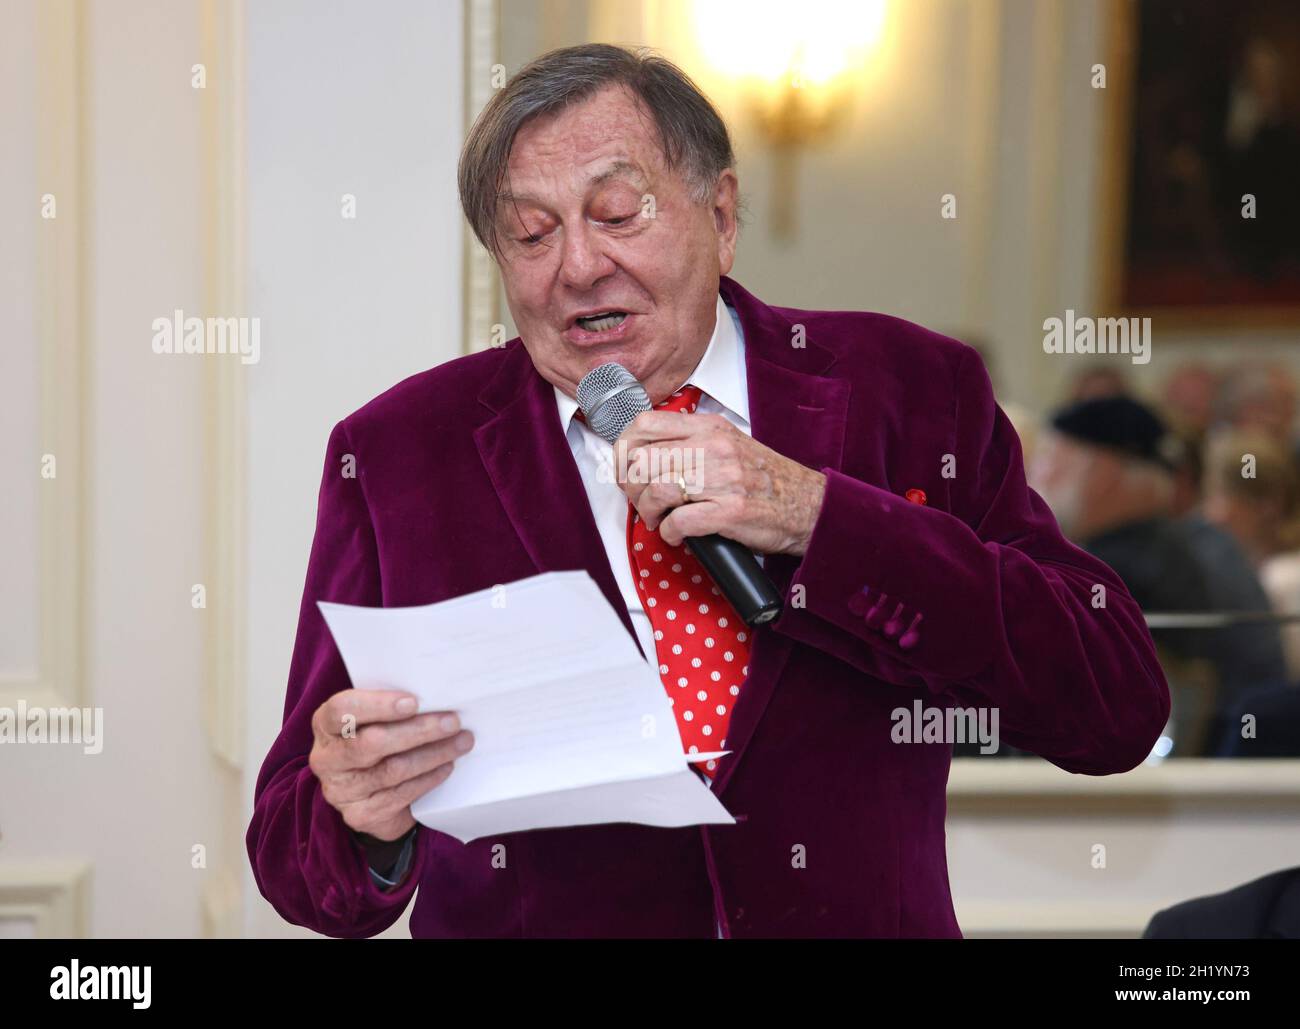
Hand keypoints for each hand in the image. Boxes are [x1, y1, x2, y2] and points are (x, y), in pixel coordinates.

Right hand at [308, 689, 473, 841]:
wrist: (369, 795)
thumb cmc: (376, 743)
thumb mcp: (373, 720)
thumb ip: (390, 708)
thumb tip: (435, 695)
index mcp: (326, 725)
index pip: (342, 710)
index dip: (378, 705)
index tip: (414, 702)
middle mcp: (327, 759)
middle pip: (372, 743)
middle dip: (418, 731)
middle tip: (453, 722)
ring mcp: (341, 791)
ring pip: (392, 770)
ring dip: (433, 754)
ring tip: (461, 742)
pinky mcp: (360, 815)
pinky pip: (400, 795)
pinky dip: (428, 779)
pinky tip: (446, 767)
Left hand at [616, 411, 826, 556]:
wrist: (808, 505)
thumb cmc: (766, 480)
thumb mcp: (728, 444)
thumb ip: (690, 443)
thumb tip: (645, 455)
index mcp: (709, 428)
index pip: (645, 424)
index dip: (624, 449)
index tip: (624, 468)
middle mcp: (714, 448)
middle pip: (643, 460)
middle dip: (631, 486)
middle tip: (639, 501)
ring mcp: (722, 478)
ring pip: (657, 489)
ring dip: (647, 511)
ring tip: (656, 519)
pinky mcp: (729, 510)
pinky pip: (679, 520)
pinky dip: (669, 532)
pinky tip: (675, 534)